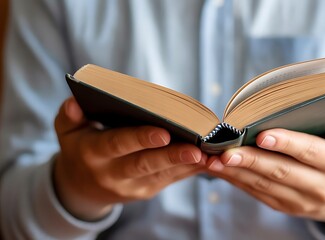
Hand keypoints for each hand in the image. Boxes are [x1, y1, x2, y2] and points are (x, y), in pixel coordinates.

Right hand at [54, 97, 205, 220]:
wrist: (82, 187)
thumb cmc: (79, 149)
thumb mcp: (66, 132)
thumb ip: (68, 116)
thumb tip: (75, 103)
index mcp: (93, 153)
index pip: (118, 144)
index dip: (140, 138)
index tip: (163, 132)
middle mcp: (113, 173)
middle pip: (145, 164)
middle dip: (171, 156)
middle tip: (196, 149)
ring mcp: (132, 186)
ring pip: (163, 174)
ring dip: (187, 164)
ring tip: (210, 154)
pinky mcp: (147, 191)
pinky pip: (171, 179)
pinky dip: (190, 169)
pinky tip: (208, 159)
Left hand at [207, 102, 324, 231]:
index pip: (311, 153)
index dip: (287, 144)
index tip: (263, 135)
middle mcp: (320, 187)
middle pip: (282, 172)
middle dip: (253, 161)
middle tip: (227, 151)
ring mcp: (301, 201)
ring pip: (266, 186)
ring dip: (238, 173)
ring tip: (214, 160)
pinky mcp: (285, 207)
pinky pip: (259, 194)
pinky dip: (238, 182)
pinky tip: (220, 170)